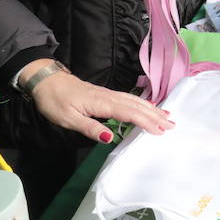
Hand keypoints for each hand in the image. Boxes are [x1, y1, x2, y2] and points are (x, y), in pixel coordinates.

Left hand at [24, 61, 173, 141]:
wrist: (46, 81)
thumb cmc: (55, 102)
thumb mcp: (68, 119)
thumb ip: (90, 128)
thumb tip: (110, 138)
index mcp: (101, 103)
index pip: (129, 113)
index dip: (146, 122)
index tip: (161, 131)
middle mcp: (108, 96)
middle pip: (136, 105)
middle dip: (155, 115)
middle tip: (172, 125)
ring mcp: (108, 94)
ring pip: (134, 101)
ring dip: (152, 108)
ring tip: (167, 116)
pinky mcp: (105, 94)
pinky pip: (128, 99)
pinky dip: (142, 103)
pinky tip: (148, 106)